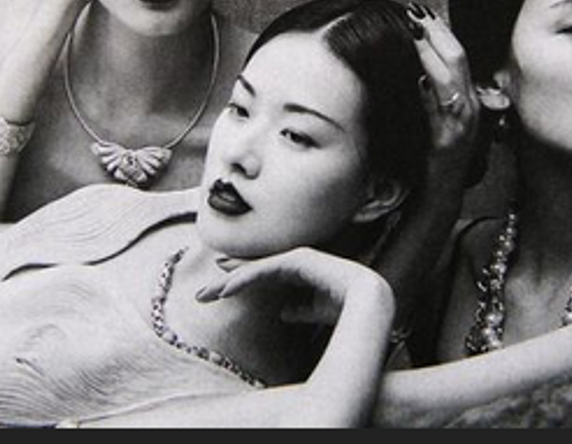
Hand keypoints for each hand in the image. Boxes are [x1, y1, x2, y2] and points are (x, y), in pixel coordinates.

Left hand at [196, 247, 393, 326]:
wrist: (369, 305)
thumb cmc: (347, 308)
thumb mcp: (316, 313)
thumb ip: (300, 310)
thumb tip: (283, 313)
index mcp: (300, 272)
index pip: (263, 275)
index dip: (241, 279)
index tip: (219, 289)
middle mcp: (296, 261)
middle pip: (254, 270)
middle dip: (228, 281)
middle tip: (201, 294)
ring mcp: (297, 258)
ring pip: (256, 269)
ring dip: (230, 282)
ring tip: (207, 294)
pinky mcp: (298, 260)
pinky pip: (265, 270)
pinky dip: (245, 278)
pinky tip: (227, 288)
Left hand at [406, 2, 479, 164]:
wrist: (442, 194)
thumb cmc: (437, 157)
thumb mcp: (438, 119)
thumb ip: (435, 96)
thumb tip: (420, 72)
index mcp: (470, 99)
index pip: (459, 55)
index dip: (442, 30)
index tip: (422, 10)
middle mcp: (471, 107)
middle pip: (459, 58)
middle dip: (436, 31)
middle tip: (415, 10)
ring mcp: (462, 123)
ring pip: (452, 77)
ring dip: (431, 50)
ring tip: (413, 29)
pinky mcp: (449, 138)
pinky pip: (443, 108)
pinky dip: (432, 89)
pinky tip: (419, 74)